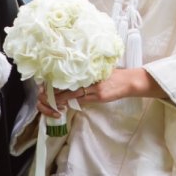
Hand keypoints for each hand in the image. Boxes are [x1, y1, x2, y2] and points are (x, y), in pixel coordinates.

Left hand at [35, 69, 167, 116]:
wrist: (128, 82)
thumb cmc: (115, 76)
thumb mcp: (100, 72)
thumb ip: (88, 75)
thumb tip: (74, 80)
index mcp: (90, 72)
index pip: (71, 77)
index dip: (59, 82)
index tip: (49, 84)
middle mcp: (91, 79)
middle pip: (70, 86)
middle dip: (57, 92)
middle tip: (46, 95)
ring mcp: (95, 89)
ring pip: (74, 94)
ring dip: (62, 98)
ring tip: (52, 100)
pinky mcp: (99, 96)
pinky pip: (83, 99)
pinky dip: (73, 100)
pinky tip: (66, 103)